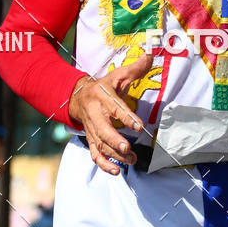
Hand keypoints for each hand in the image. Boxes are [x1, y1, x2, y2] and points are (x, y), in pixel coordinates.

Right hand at [68, 52, 153, 174]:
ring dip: (114, 155)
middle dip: (114, 140)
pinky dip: (103, 165)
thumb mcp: (117, 75)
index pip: (115, 107)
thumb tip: (150, 55)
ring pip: (99, 144)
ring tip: (131, 160)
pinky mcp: (90, 139)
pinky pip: (94, 154)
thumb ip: (135, 68)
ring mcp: (91, 129)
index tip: (139, 127)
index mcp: (102, 95)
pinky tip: (116, 171)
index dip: (126, 117)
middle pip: (102, 129)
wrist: (77, 97)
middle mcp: (95, 113)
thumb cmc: (103, 87)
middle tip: (127, 148)